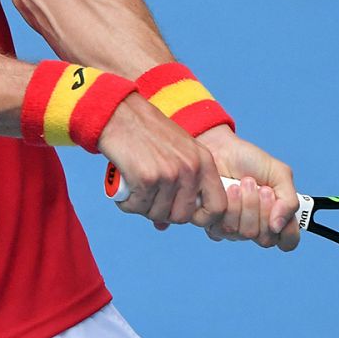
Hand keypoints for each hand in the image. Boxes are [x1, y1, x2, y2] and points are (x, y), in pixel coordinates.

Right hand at [97, 95, 227, 231]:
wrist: (119, 113)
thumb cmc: (145, 134)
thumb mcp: (176, 152)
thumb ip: (179, 184)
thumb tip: (164, 224)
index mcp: (203, 161)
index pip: (218, 206)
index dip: (202, 218)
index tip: (182, 213)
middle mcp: (190, 168)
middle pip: (182, 217)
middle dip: (162, 213)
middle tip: (148, 197)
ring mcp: (170, 174)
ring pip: (157, 214)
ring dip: (141, 206)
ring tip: (133, 187)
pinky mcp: (147, 178)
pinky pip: (137, 207)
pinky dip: (126, 202)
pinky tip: (123, 186)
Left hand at [196, 124, 300, 250]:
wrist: (220, 148)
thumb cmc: (250, 160)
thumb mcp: (280, 174)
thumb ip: (290, 201)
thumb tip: (279, 226)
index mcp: (276, 217)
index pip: (288, 242)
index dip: (287, 231)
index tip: (280, 208)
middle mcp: (256, 227)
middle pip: (265, 239)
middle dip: (263, 210)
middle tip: (261, 188)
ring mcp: (235, 227)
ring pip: (244, 234)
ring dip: (246, 204)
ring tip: (243, 183)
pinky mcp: (214, 224)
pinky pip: (222, 229)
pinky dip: (228, 206)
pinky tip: (228, 190)